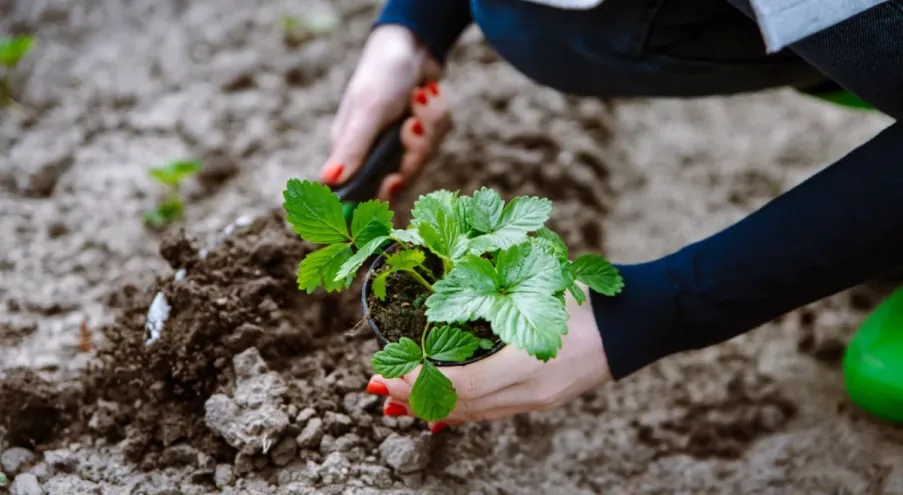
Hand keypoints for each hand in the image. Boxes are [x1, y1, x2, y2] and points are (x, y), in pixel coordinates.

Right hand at [319, 25, 452, 200]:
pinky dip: (437, 117)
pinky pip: (437, 141)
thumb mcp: (367, 111)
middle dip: (414, 152)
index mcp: (351, 152)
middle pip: (401, 181)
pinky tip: (428, 95)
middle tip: (412, 124)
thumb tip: (327, 180)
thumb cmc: (382, 75)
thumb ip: (352, 148)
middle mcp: (373, 153)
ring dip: (428, 126)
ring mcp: (398, 145)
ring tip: (420, 97)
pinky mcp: (420, 135)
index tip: (394, 182)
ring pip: (423, 159)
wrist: (413, 44)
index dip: (378, 196)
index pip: (361, 194)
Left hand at [365, 283, 612, 432]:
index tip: (387, 371)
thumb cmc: (585, 296)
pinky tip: (437, 407)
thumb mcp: (538, 285)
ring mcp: (536, 400)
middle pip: (460, 407)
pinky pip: (490, 412)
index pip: (460, 385)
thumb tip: (444, 279)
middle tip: (381, 386)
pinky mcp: (540, 401)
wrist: (633, 324)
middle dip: (415, 397)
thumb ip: (492, 287)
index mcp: (528, 360)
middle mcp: (530, 390)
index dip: (418, 381)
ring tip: (398, 398)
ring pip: (473, 414)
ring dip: (432, 407)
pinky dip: (459, 409)